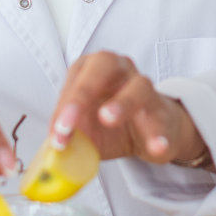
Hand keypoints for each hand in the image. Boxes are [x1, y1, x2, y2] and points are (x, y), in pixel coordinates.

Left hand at [49, 51, 209, 167]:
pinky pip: (163, 119)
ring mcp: (145, 88)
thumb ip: (68, 136)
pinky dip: (159, 134)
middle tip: (70, 122)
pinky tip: (156, 146)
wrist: (150, 134)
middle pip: (104, 64)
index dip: (65, 103)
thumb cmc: (109, 123)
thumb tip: (51, 152)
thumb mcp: (84, 128)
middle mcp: (120, 70)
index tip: (57, 132)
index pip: (76, 76)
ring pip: (139, 85)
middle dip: (83, 91)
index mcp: (93, 69)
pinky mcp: (164, 113)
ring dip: (122, 102)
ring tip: (109, 119)